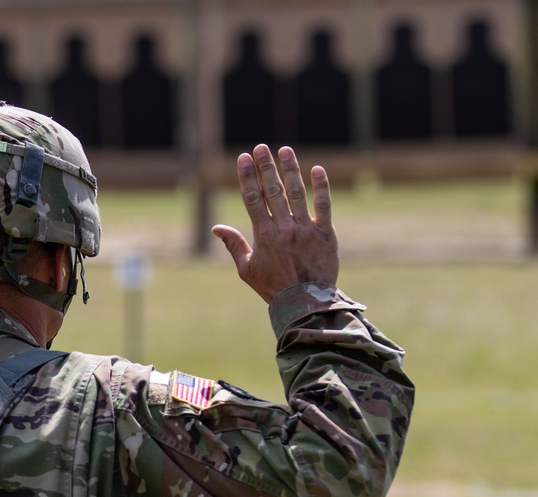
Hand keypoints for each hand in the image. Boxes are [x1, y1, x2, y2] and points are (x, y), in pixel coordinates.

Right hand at [212, 145, 337, 302]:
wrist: (305, 302)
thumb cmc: (273, 288)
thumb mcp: (247, 269)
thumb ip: (234, 245)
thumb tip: (217, 228)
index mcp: (264, 234)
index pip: (253, 198)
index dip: (248, 176)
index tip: (244, 158)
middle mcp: (284, 227)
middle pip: (273, 190)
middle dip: (266, 167)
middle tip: (261, 147)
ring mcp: (306, 229)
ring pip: (296, 193)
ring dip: (290, 170)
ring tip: (285, 150)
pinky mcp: (325, 233)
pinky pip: (324, 206)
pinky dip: (321, 187)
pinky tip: (317, 170)